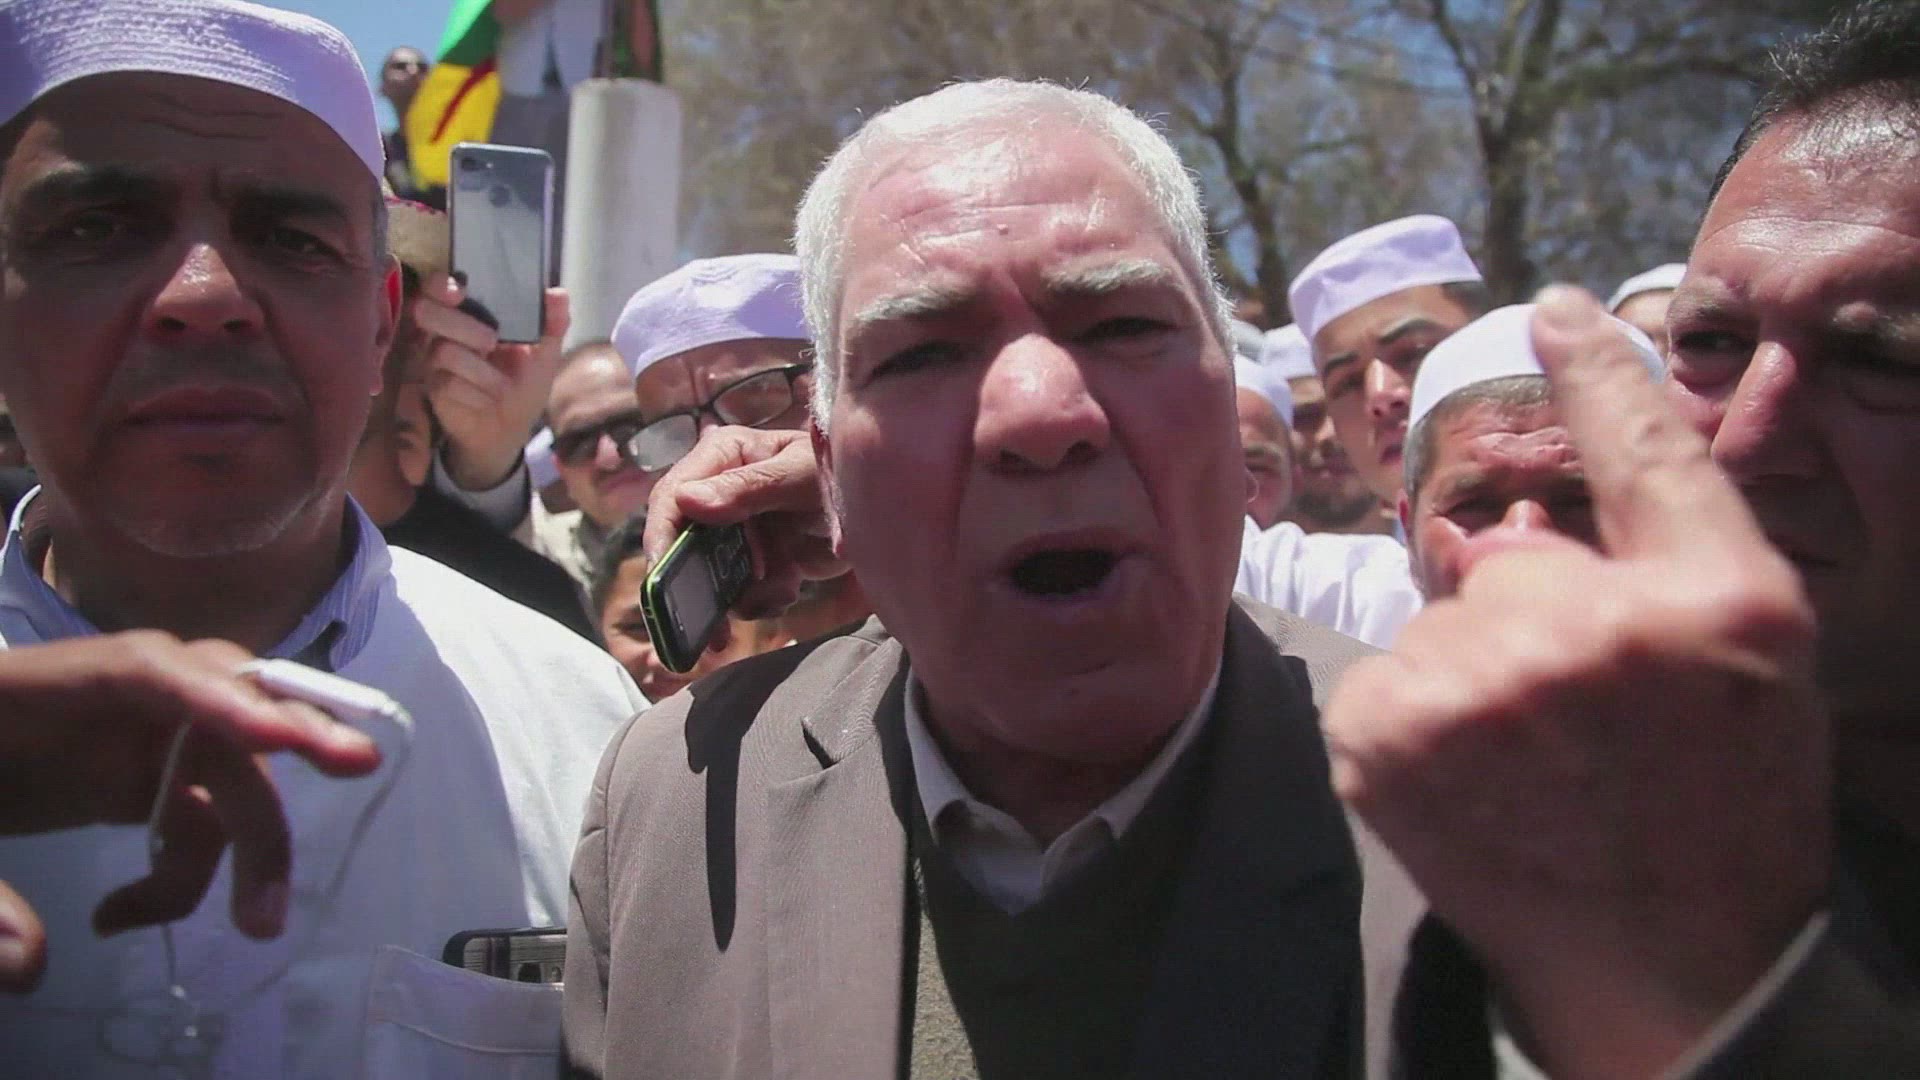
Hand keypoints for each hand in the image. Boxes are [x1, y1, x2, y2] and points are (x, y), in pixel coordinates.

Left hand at [0, 633, 380, 991]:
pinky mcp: (127, 778)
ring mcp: (120, 739)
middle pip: (214, 704)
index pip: (142, 672)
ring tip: (256, 925)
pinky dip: (184, 872)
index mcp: (31, 687)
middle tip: (358, 765)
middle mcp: (100, 702)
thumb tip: (31, 966)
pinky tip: (119, 918)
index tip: (288, 735)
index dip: (219, 695)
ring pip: (223, 769)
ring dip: (250, 845)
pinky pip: (193, 812)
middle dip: (289, 736)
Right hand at [413, 275, 569, 490]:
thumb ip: (552, 323)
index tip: (459, 291)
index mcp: (468, 314)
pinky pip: (448, 384)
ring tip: (500, 385)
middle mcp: (444, 331)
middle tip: (492, 341)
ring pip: (444, 351)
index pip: (437, 286)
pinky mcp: (433, 388)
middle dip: (461, 325)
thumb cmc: (523, 383)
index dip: (440, 284)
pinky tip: (487, 401)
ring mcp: (433, 360)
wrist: (511, 427)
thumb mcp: (545, 354)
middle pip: (426, 311)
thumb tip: (558, 294)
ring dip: (481, 371)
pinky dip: (476, 395)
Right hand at [642, 426, 845, 649]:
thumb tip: (687, 501)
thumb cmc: (841, 470)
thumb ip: (748, 488)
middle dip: (697, 582)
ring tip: (779, 590)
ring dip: (741, 593)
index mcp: (723, 456)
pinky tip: (789, 588)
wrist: (885, 506)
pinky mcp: (757, 559)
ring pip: (712, 574)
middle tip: (706, 622)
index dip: (662, 537)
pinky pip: (741, 591)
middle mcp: (720, 492)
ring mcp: (738, 529)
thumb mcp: (800, 476)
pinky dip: (763, 598)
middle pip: (684, 543)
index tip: (662, 576)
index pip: (674, 497)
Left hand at [1325, 287, 1826, 1077]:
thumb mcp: (1752, 663)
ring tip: (1533, 775)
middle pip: (1507, 558)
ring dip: (1468, 680)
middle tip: (1580, 726)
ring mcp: (1482, 685)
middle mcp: (1597, 627)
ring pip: (1441, 623)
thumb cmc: (1724, 810)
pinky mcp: (1386, 736)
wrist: (1674, 972)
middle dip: (1524, 620)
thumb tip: (1525, 508)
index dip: (1594, 368)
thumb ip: (1663, 556)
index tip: (1550, 306)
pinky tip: (1475, 791)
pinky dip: (1412, 724)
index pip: (1642, 442)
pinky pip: (1386, 677)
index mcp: (1716, 595)